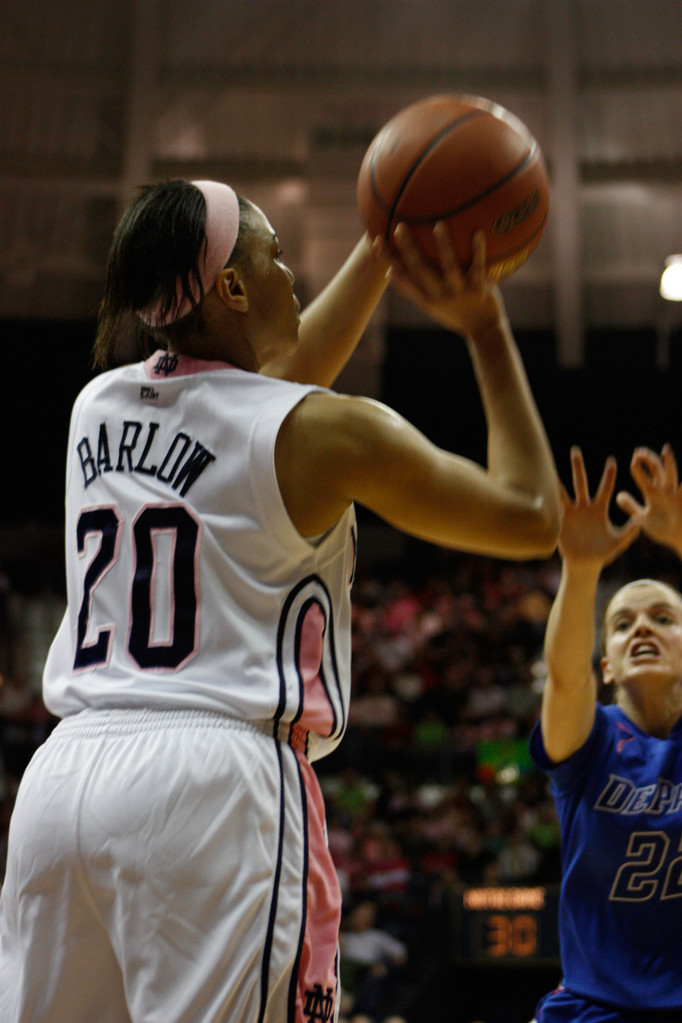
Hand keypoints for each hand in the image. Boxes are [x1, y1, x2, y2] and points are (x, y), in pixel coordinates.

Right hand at [381, 223, 504, 336]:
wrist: (483, 329)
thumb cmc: (454, 312)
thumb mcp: (430, 304)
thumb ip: (413, 288)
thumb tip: (389, 270)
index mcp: (425, 299)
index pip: (402, 277)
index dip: (388, 260)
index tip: (377, 241)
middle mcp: (439, 296)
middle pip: (420, 270)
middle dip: (409, 248)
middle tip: (400, 226)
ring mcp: (459, 293)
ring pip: (450, 267)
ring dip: (444, 246)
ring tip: (439, 225)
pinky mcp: (479, 289)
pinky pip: (479, 266)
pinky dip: (478, 250)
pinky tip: (478, 232)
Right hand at [559, 447, 638, 569]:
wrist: (585, 565)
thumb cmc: (603, 554)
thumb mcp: (618, 543)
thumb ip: (629, 532)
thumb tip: (640, 522)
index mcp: (599, 510)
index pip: (605, 488)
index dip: (608, 475)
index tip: (612, 461)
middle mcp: (584, 507)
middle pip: (581, 483)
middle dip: (578, 467)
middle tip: (575, 450)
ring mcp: (571, 514)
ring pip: (564, 492)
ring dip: (557, 480)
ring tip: (550, 467)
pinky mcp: (560, 522)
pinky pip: (554, 508)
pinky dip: (549, 499)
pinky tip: (542, 488)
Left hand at [616, 444, 681, 556]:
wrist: (680, 540)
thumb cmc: (663, 528)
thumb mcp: (643, 517)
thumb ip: (631, 507)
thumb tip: (617, 496)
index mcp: (653, 493)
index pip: (644, 477)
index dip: (638, 468)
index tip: (633, 459)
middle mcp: (664, 490)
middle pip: (656, 470)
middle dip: (649, 459)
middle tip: (639, 451)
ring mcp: (676, 494)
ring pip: (672, 475)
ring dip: (669, 462)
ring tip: (665, 449)